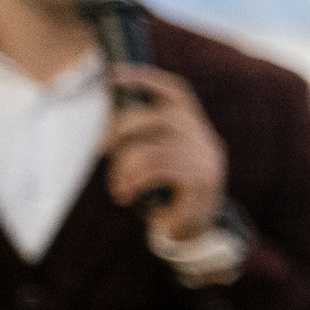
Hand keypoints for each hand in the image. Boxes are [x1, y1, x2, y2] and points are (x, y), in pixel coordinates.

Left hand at [102, 65, 225, 238]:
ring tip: (117, 186)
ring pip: (153, 148)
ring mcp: (207, 159)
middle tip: (102, 150)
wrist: (194, 234)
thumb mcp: (156, 161)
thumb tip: (110, 122)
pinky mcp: (201, 180)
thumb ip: (145, 139)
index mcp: (197, 128)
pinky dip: (133, 181)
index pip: (176, 91)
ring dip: (125, 167)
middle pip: (161, 115)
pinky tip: (125, 196)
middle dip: (124, 128)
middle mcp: (206, 139)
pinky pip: (158, 170)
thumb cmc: (167, 195)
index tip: (112, 76)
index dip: (146, 78)